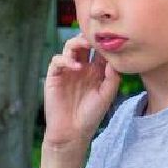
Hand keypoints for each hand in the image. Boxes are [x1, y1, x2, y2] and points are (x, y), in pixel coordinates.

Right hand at [43, 35, 119, 150]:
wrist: (72, 132)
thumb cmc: (91, 115)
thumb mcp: (106, 96)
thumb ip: (112, 78)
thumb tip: (113, 60)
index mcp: (95, 71)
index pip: (99, 50)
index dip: (104, 43)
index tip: (111, 38)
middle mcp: (81, 67)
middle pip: (84, 43)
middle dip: (89, 37)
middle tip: (97, 36)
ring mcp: (67, 70)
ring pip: (70, 47)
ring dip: (77, 43)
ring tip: (86, 45)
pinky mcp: (54, 76)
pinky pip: (57, 60)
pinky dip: (66, 59)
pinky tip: (76, 66)